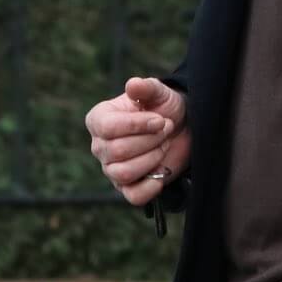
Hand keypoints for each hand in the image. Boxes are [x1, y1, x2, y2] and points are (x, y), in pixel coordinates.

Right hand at [85, 76, 190, 207]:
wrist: (182, 128)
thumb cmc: (164, 107)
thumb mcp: (159, 92)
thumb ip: (146, 87)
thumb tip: (132, 85)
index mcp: (99, 119)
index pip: (107, 128)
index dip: (137, 125)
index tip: (160, 119)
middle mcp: (100, 146)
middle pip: (118, 151)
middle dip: (150, 140)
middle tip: (166, 129)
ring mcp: (111, 169)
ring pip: (124, 173)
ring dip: (152, 158)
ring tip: (163, 145)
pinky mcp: (128, 188)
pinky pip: (133, 196)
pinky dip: (151, 186)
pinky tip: (162, 170)